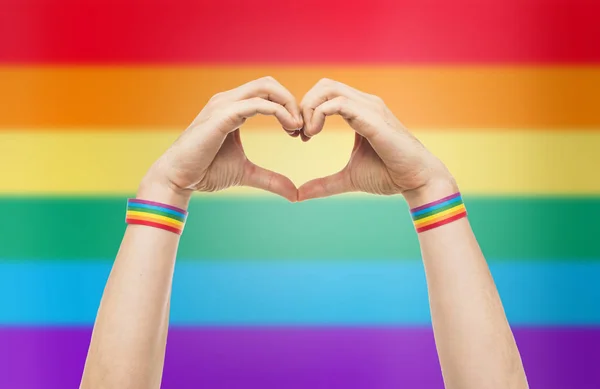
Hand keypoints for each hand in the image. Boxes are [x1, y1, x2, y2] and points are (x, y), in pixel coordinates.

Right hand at [140, 77, 302, 205]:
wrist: (178, 179)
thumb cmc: (206, 172)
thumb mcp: (246, 174)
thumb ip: (271, 180)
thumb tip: (295, 194)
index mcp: (233, 108)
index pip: (268, 92)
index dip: (288, 108)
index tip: (299, 133)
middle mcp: (228, 100)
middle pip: (269, 83)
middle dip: (292, 102)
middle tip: (303, 128)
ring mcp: (223, 105)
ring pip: (265, 87)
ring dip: (288, 104)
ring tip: (298, 128)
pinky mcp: (222, 115)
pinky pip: (257, 104)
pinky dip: (278, 112)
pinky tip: (290, 129)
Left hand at [297, 78, 456, 205]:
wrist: (417, 181)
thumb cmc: (389, 176)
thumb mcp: (348, 179)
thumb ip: (324, 184)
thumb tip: (298, 195)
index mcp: (360, 111)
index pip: (325, 94)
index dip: (307, 110)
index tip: (299, 136)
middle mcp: (365, 104)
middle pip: (324, 85)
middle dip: (304, 105)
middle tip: (298, 133)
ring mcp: (370, 108)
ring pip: (328, 89)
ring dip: (309, 108)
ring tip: (306, 134)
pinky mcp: (373, 119)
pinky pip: (339, 103)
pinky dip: (319, 114)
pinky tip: (314, 134)